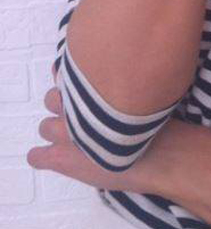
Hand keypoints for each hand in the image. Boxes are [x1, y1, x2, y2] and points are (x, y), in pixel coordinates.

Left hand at [26, 64, 151, 192]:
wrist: (156, 155)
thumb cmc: (154, 122)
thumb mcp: (140, 94)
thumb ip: (121, 83)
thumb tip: (111, 70)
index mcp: (91, 90)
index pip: (64, 76)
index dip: (72, 85)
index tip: (82, 90)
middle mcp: (75, 105)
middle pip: (52, 99)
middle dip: (62, 106)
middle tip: (80, 116)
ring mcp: (64, 133)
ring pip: (45, 126)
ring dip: (54, 129)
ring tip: (70, 137)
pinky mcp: (60, 159)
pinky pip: (36, 156)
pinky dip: (40, 156)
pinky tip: (49, 157)